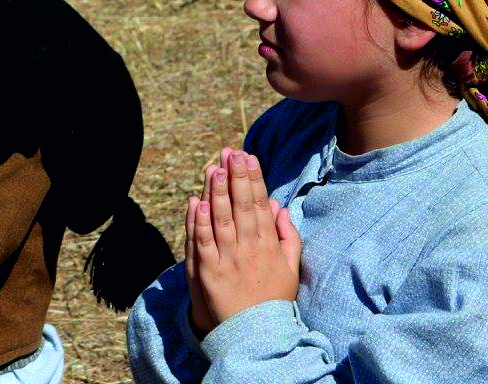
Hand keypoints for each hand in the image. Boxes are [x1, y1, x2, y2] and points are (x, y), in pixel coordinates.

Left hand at [187, 150, 300, 326]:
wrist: (256, 335)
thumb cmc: (273, 299)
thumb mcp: (290, 268)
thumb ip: (288, 237)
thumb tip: (279, 208)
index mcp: (269, 246)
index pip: (259, 205)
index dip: (254, 180)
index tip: (248, 157)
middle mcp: (249, 249)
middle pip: (241, 207)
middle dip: (236, 177)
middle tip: (231, 153)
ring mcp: (228, 260)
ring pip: (221, 219)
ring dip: (217, 192)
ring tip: (214, 168)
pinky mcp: (208, 273)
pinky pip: (202, 242)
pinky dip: (199, 222)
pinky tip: (197, 202)